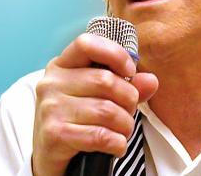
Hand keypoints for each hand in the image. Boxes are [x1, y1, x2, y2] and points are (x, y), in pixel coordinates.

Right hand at [31, 33, 158, 175]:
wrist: (49, 156)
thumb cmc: (75, 120)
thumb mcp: (97, 97)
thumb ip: (125, 86)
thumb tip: (151, 80)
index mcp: (61, 66)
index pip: (87, 44)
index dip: (115, 54)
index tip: (129, 72)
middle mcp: (52, 83)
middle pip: (105, 80)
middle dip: (128, 99)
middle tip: (129, 111)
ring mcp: (50, 108)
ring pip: (107, 110)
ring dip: (125, 125)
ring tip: (124, 131)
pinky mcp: (55, 134)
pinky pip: (99, 136)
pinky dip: (117, 143)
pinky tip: (117, 145)